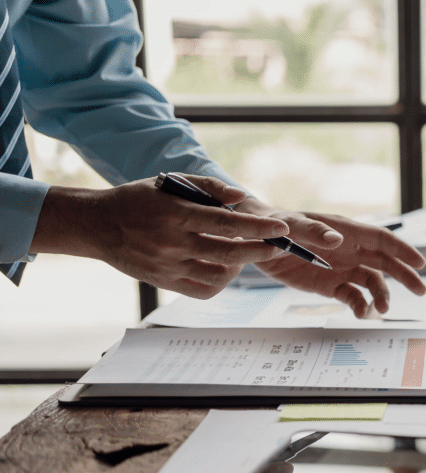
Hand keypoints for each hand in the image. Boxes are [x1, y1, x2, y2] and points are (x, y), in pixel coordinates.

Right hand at [32, 176, 289, 297]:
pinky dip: (221, 282)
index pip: (226, 223)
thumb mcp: (169, 182)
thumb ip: (208, 187)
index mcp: (176, 214)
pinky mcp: (165, 282)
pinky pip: (203, 291)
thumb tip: (242, 197)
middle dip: (260, 250)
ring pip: (219, 276)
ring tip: (243, 255)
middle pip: (228, 252)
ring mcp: (168, 266)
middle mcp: (172, 242)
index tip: (280, 228)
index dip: (258, 227)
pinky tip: (224, 269)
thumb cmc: (138, 199)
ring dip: (240, 267)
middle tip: (277, 246)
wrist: (97, 225)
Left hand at [237, 199, 425, 317]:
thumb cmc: (274, 225)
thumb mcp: (291, 226)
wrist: (255, 241)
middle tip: (421, 290)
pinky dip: (359, 305)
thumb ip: (313, 232)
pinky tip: (360, 313)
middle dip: (405, 275)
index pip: (380, 239)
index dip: (402, 250)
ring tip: (381, 310)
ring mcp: (341, 268)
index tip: (420, 263)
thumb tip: (338, 240)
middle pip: (385, 262)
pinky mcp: (330, 285)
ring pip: (372, 282)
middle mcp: (349, 250)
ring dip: (381, 295)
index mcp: (345, 231)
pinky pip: (352, 296)